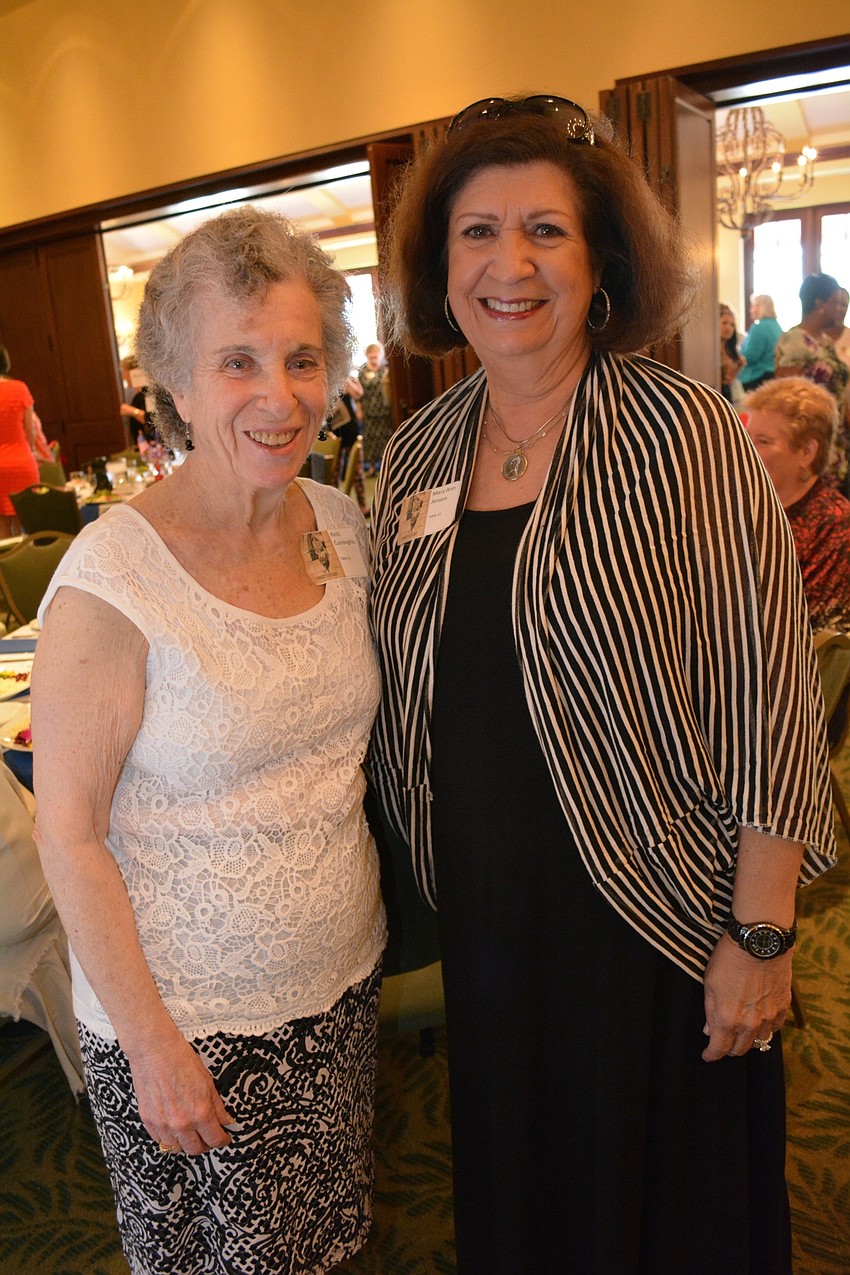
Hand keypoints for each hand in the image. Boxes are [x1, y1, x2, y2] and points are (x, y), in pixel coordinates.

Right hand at [126, 1030, 234, 1155]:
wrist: (154, 1050)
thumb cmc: (181, 1060)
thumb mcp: (208, 1081)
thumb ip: (217, 1106)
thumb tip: (226, 1121)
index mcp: (200, 1112)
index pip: (215, 1139)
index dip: (222, 1141)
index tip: (224, 1138)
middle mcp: (181, 1123)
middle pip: (195, 1149)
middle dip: (205, 1146)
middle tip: (208, 1138)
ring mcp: (163, 1124)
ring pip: (176, 1149)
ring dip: (185, 1144)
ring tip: (190, 1135)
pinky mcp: (148, 1120)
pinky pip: (159, 1140)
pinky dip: (168, 1138)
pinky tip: (173, 1129)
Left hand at [702, 933, 791, 1061]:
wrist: (759, 943)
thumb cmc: (729, 959)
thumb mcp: (710, 982)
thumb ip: (711, 1010)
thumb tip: (710, 1029)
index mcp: (727, 1019)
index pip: (719, 1049)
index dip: (711, 1055)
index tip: (708, 1055)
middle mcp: (749, 1024)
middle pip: (740, 1049)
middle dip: (729, 1049)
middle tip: (723, 1042)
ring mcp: (769, 1017)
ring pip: (759, 1041)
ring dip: (749, 1040)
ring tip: (742, 1034)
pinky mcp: (782, 1007)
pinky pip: (775, 1028)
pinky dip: (766, 1029)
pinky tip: (761, 1023)